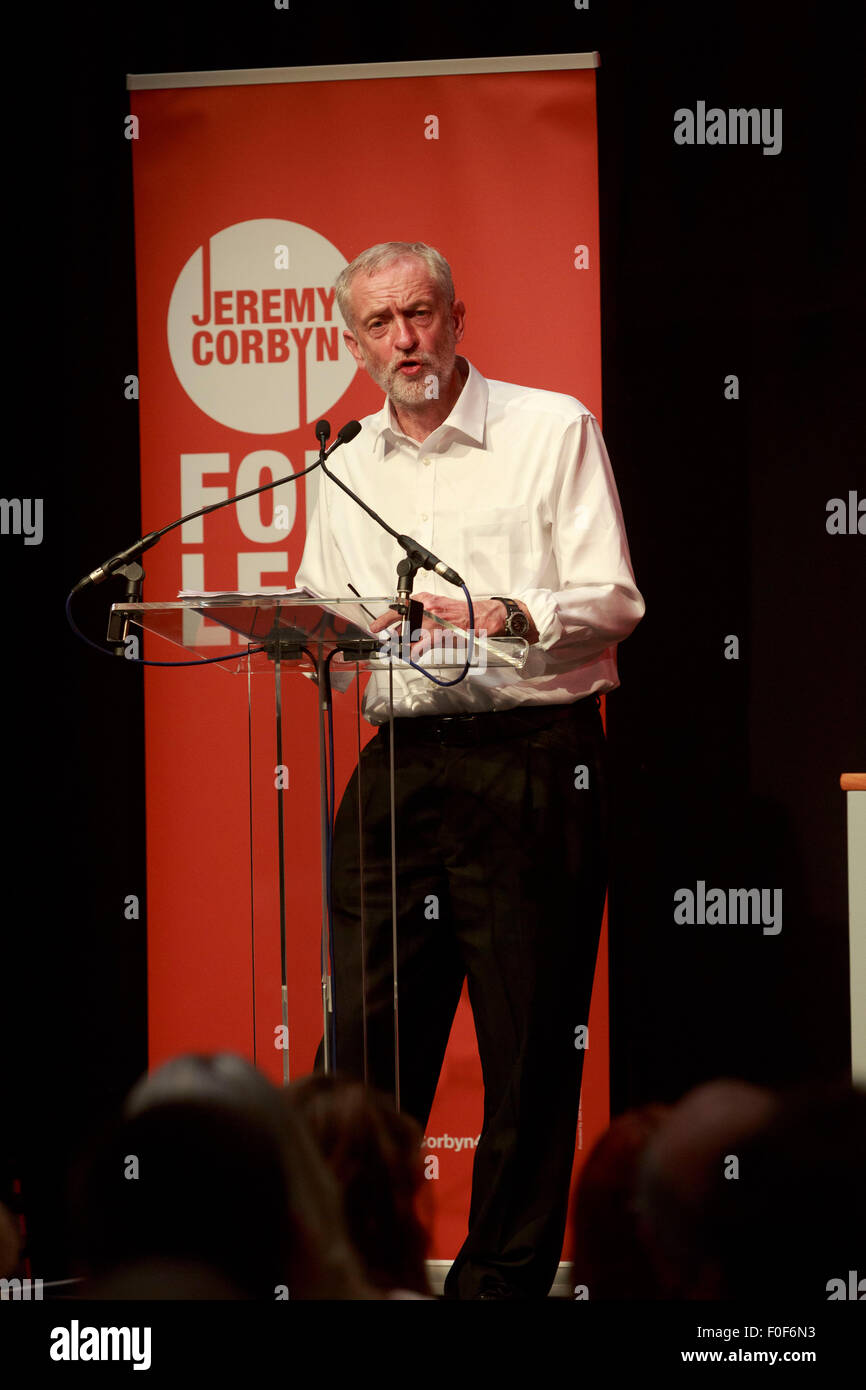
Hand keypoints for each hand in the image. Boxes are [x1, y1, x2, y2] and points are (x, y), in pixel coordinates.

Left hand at [369, 592, 536, 657]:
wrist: (480, 617)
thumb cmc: (462, 613)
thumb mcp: (438, 605)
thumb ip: (422, 611)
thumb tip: (407, 622)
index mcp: (426, 599)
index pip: (399, 606)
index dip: (385, 618)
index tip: (376, 625)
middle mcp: (426, 608)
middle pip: (399, 620)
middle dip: (389, 631)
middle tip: (383, 637)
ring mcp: (430, 622)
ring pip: (406, 635)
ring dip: (400, 643)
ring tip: (398, 647)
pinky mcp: (437, 635)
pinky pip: (418, 647)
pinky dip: (413, 652)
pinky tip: (411, 654)